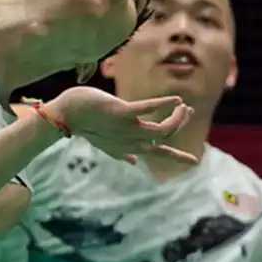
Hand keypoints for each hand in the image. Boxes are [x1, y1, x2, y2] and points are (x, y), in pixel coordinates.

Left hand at [42, 87, 196, 164]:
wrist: (67, 115)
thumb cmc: (87, 126)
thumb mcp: (107, 144)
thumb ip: (122, 153)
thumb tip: (134, 161)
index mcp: (130, 146)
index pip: (158, 154)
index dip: (177, 157)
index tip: (195, 161)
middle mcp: (131, 140)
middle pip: (165, 138)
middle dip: (180, 125)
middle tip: (188, 112)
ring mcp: (127, 127)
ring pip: (162, 128)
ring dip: (177, 117)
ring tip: (183, 106)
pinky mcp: (122, 112)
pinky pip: (148, 108)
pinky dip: (164, 104)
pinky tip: (177, 100)